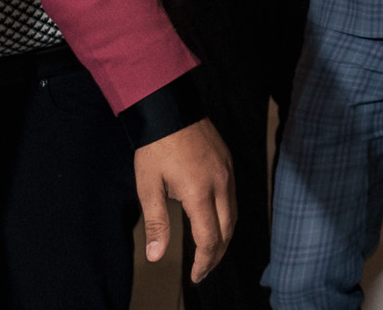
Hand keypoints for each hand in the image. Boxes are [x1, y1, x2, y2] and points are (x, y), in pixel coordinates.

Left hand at [134, 119, 234, 282]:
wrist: (169, 107)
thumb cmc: (155, 147)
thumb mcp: (148, 187)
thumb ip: (156, 224)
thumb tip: (156, 256)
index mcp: (199, 192)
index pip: (209, 238)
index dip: (204, 262)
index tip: (196, 276)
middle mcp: (220, 183)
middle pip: (227, 230)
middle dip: (216, 254)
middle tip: (204, 269)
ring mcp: (227, 171)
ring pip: (234, 213)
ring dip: (224, 235)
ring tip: (210, 250)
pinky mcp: (228, 162)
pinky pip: (233, 196)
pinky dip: (227, 215)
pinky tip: (215, 219)